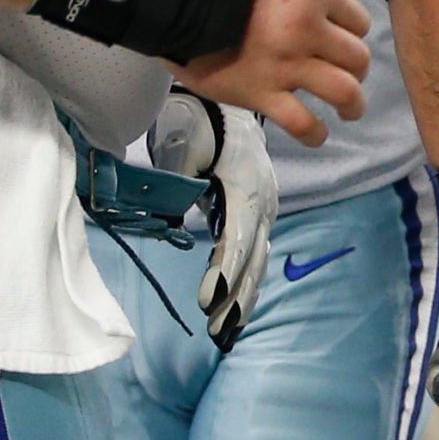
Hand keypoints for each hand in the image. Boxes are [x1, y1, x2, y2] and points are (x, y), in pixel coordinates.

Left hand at [145, 87, 279, 352]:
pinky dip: (248, 281)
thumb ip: (180, 182)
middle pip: (253, 257)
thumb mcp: (184, 147)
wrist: (223, 107)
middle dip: (237, 297)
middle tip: (218, 331)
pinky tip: (238, 307)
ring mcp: (265, 209)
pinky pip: (256, 253)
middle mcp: (262, 203)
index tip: (211, 300)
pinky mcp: (259, 213)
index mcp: (245, 187)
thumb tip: (173, 220)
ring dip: (245, 297)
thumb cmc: (199, 126)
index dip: (226, 270)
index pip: (238, 236)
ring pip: (258, 260)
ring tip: (228, 332)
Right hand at [177, 0, 370, 144]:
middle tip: (346, 75)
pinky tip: (316, 133)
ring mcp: (285, 65)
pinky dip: (315, 133)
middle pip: (356, 59)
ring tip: (349, 110)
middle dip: (357, 70)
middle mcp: (306, 31)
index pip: (359, 22)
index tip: (340, 40)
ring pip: (342, 92)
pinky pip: (301, 122)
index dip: (352, 33)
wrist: (181, 0)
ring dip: (352, 105)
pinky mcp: (261, 94)